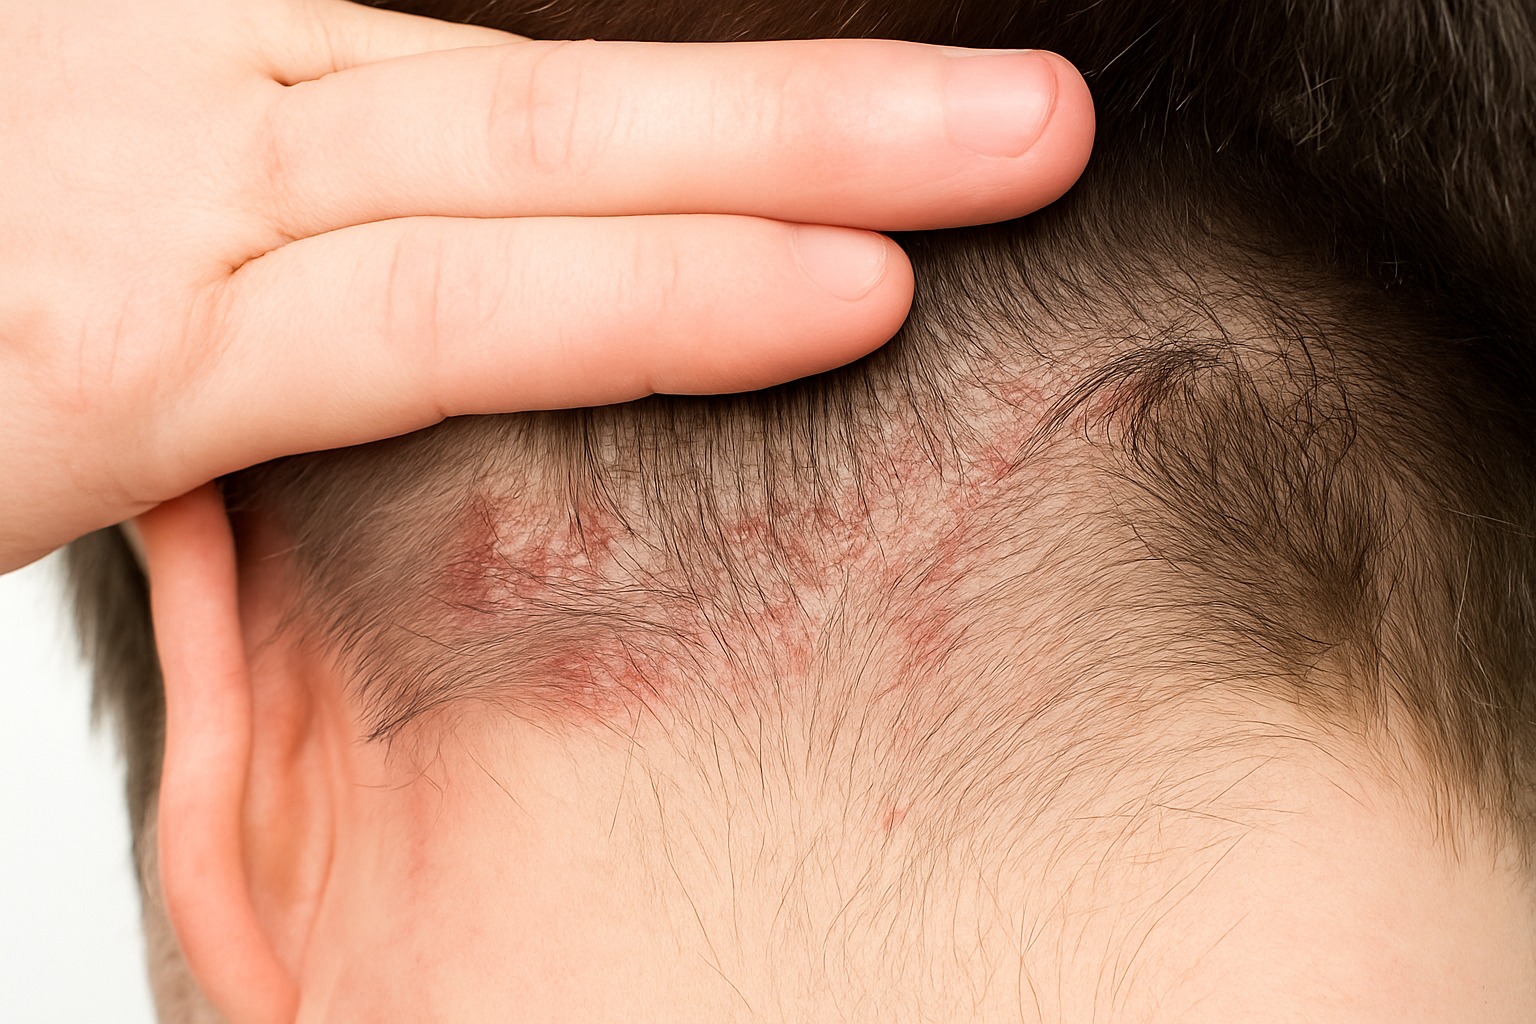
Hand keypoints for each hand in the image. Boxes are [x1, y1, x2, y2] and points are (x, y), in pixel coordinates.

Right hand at [0, 0, 1093, 572]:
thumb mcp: (86, 185)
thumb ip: (268, 228)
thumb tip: (385, 251)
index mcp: (204, 64)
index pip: (487, 64)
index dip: (691, 96)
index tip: (843, 112)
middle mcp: (191, 76)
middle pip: (560, 72)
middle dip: (814, 87)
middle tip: (1027, 106)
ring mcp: (156, 178)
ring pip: (539, 151)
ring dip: (795, 150)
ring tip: (1013, 153)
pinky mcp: (114, 329)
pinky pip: (434, 309)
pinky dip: (644, 297)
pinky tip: (834, 293)